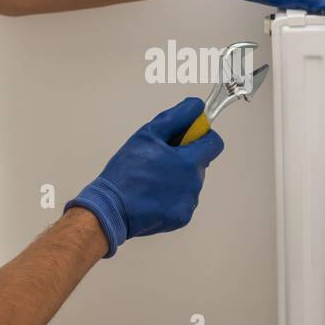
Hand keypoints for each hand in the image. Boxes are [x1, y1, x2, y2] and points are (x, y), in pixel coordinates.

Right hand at [65, 97, 223, 258]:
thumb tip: (197, 106)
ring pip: (191, 182)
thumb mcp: (148, 134)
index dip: (201, 136)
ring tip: (151, 179)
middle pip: (200, 162)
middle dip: (185, 157)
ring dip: (178, 177)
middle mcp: (195, 183)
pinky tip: (152, 195)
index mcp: (189, 161)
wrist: (110, 209)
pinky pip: (183, 200)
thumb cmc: (126, 170)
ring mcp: (189, 203)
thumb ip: (177, 117)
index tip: (185, 137)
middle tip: (158, 159)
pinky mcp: (182, 218)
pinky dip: (171, 196)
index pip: (214, 143)